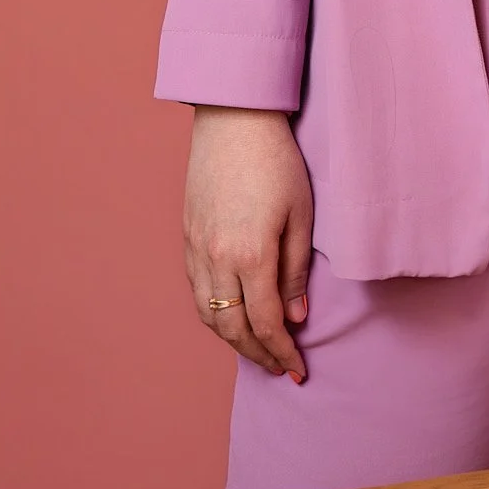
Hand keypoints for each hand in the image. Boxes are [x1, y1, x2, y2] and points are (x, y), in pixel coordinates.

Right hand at [184, 106, 313, 381]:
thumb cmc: (276, 161)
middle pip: (232, 327)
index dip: (282, 351)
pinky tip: (232, 313)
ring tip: (258, 350)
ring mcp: (196, 248)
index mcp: (250, 254)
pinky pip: (197, 289)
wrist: (234, 118)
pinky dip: (214, 311)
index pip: (265, 322)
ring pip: (208, 313)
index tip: (299, 369)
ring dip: (233, 339)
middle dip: (258, 354)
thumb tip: (295, 316)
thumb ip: (295, 270)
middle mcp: (216, 258)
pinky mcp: (187, 235)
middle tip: (281, 368)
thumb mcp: (301, 214)